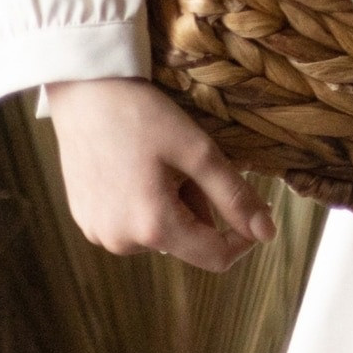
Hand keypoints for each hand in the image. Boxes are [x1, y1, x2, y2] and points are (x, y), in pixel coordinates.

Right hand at [46, 78, 273, 270]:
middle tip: (191, 164)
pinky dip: (147, 204)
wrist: (86, 93)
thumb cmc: (143, 116)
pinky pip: (132, 224)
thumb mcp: (198, 152)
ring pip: (160, 232)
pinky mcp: (85, 221)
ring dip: (175, 205)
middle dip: (202, 208)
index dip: (244, 237)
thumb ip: (234, 196)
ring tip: (162, 163)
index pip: (215, 258)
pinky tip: (138, 168)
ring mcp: (98, 234)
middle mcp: (120, 242)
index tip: (256, 206)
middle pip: (187, 241)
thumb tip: (266, 233)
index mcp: (152, 228)